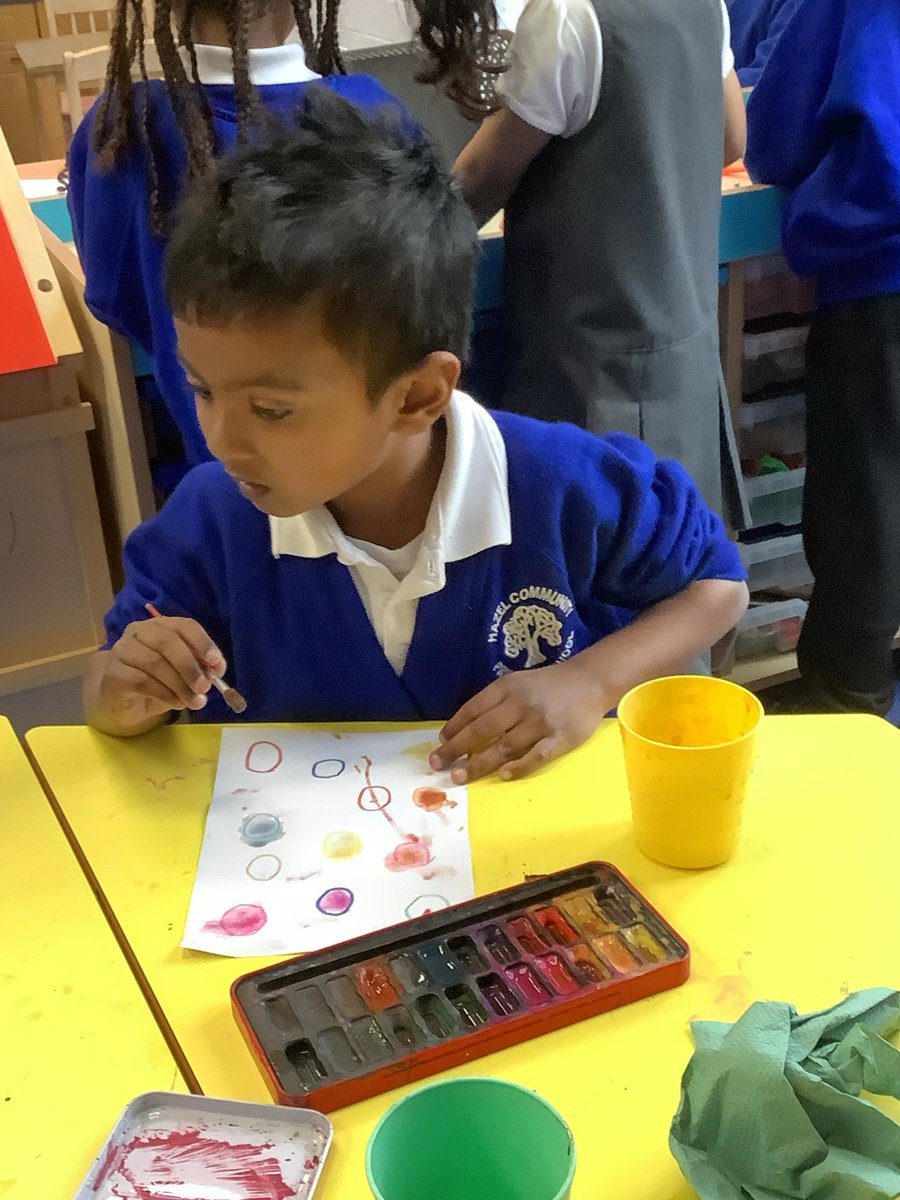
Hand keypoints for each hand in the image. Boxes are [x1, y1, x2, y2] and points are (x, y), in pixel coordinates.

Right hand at [96, 616, 225, 728]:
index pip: (184, 625)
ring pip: (156, 663)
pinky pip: (143, 681)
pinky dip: (165, 694)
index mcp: (160, 625)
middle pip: (168, 642)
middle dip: (191, 666)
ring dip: (180, 685)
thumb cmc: (155, 682)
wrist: (121, 700)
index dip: (203, 643)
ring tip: (195, 701)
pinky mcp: (114, 673)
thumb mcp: (181, 673)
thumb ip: (197, 668)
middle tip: (205, 686)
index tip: (217, 664)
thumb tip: (215, 671)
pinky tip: (176, 703)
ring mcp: (123, 651)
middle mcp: (139, 632)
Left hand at [429, 660, 610, 783]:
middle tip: (437, 765)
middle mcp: (521, 704)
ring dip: (479, 763)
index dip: (454, 727)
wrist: (590, 680)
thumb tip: (463, 730)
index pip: (473, 709)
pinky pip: (537, 756)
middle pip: (483, 730)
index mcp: (507, 688)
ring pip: (505, 746)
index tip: (439, 743)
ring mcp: (541, 722)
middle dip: (456, 749)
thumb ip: (494, 703)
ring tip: (459, 777)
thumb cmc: (548, 685)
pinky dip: (519, 767)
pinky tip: (503, 776)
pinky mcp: (561, 738)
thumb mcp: (517, 683)